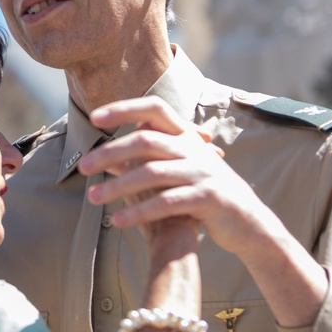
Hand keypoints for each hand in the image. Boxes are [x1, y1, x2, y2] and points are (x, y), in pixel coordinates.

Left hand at [81, 97, 327, 328]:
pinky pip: (166, 203)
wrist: (247, 222)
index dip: (124, 108)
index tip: (94, 117)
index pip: (154, 109)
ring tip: (92, 198)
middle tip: (83, 167)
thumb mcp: (175, 173)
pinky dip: (139, 212)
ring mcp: (202, 172)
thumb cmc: (202, 195)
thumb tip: (106, 159)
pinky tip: (118, 222)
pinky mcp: (207, 198)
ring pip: (152, 174)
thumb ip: (145, 163)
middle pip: (145, 141)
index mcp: (185, 137)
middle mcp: (193, 149)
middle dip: (110, 153)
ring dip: (118, 187)